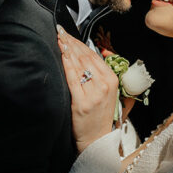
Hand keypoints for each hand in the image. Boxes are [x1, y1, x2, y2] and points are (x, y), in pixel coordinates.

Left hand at [57, 26, 119, 152]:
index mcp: (113, 81)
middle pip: (86, 58)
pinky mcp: (81, 103)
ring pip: (79, 66)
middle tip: (60, 31)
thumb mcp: (109, 93)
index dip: (80, 43)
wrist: (96, 140)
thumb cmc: (99, 116)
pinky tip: (62, 55)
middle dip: (72, 42)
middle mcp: (105, 86)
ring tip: (59, 39)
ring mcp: (94, 94)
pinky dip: (67, 65)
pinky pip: (73, 79)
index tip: (69, 34)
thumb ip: (102, 74)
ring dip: (68, 50)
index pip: (94, 56)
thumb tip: (95, 53)